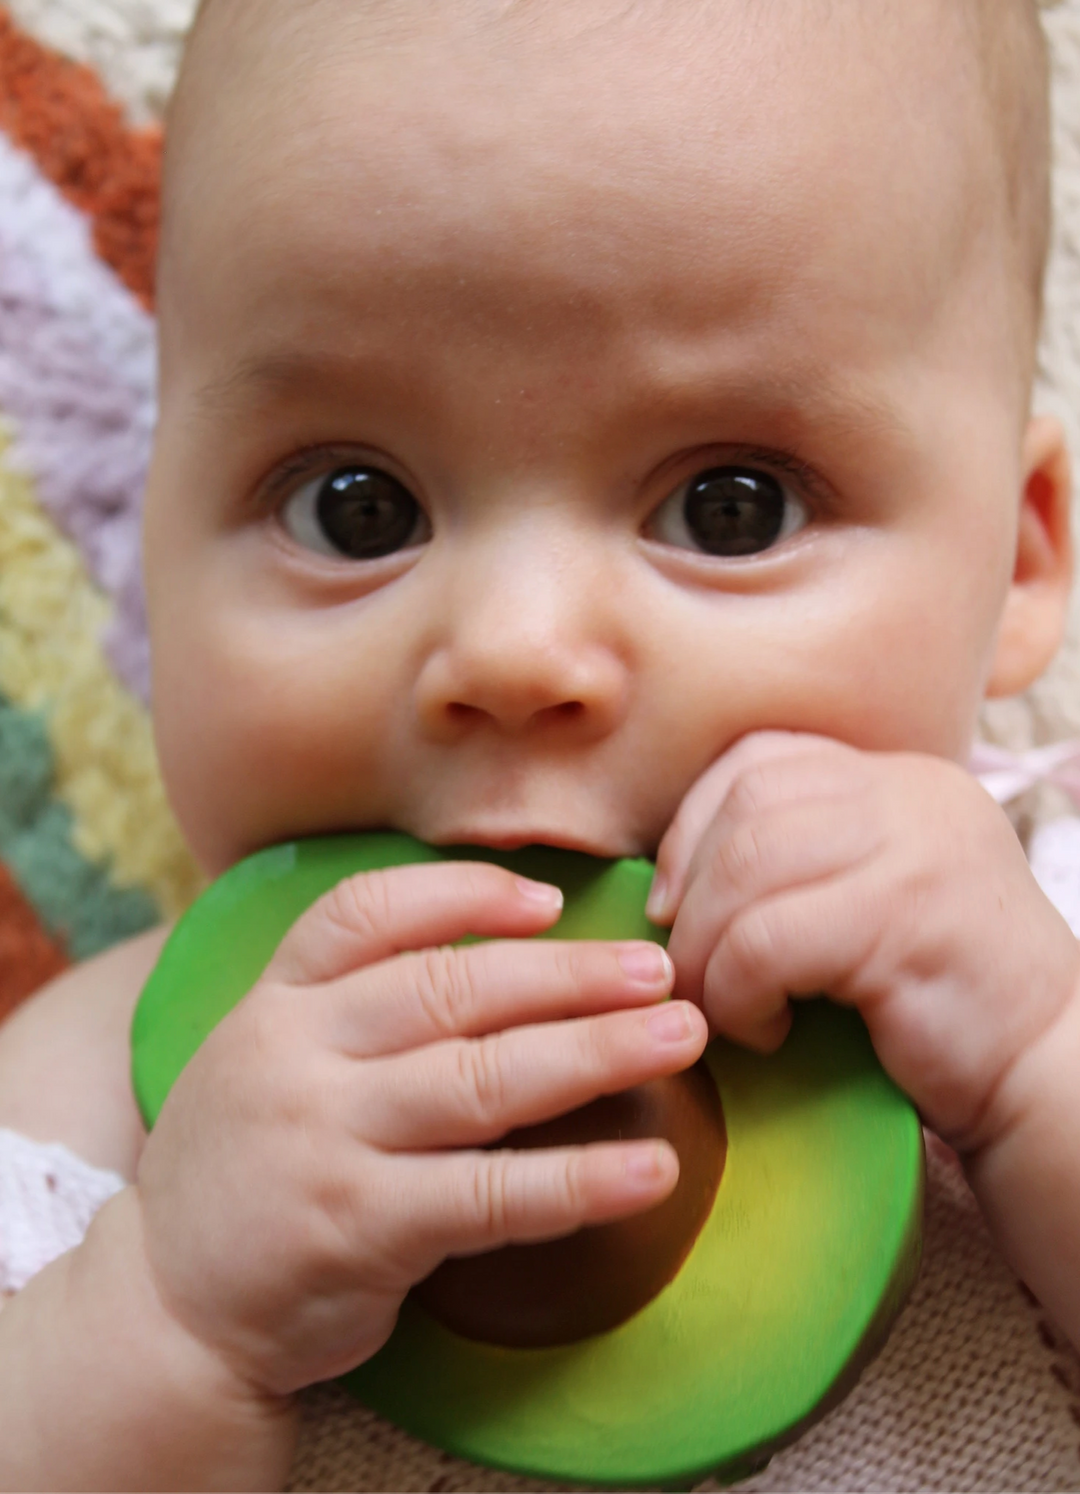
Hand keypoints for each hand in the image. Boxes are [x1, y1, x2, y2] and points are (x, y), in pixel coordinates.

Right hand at [135, 861, 705, 1396]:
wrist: (167, 1301)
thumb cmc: (249, 1160)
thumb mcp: (268, 1054)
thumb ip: (355, 1002)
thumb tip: (510, 947)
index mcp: (277, 1000)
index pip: (368, 913)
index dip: (465, 895)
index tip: (551, 899)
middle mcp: (297, 1054)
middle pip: (452, 989)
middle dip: (569, 975)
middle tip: (660, 970)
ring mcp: (325, 1140)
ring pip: (483, 1079)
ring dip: (597, 1053)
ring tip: (680, 1039)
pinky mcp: (359, 1228)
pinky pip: (490, 1196)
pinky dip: (579, 1180)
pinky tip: (652, 1172)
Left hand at [649, 731, 1079, 1148]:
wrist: (1048, 1078)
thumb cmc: (939, 1009)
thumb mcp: (875, 902)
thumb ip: (804, 864)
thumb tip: (670, 881)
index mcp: (904, 780)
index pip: (763, 758)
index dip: (693, 823)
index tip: (670, 900)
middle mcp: (915, 795)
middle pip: (747, 801)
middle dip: (687, 886)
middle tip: (679, 963)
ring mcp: (918, 850)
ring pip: (748, 866)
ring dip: (703, 946)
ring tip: (712, 1004)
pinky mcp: (908, 921)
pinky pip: (770, 939)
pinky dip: (738, 991)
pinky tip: (764, 1031)